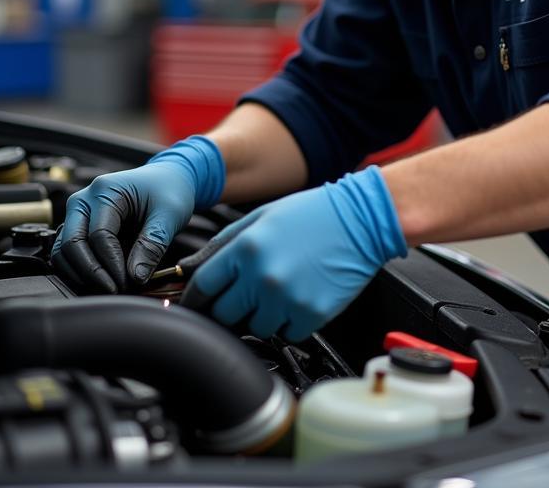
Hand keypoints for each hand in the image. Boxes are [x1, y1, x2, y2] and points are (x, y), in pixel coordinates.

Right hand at [51, 135, 224, 292]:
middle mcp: (83, 200)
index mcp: (105, 190)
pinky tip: (101, 282)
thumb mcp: (169, 214)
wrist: (167, 180)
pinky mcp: (78, 228)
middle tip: (114, 291)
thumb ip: (152, 244)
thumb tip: (136, 278)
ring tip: (108, 289)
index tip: (128, 283)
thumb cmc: (169, 191)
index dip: (112, 264)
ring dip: (81, 275)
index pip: (99, 235)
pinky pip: (68, 254)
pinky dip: (79, 271)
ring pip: (63, 252)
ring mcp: (77, 214)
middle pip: (71, 244)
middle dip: (91, 273)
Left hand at [180, 166, 406, 340]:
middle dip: (228, 308)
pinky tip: (300, 296)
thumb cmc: (312, 214)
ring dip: (262, 315)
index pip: (202, 286)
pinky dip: (290, 322)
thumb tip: (187, 269)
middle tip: (245, 295)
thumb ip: (221, 244)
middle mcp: (263, 276)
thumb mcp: (261, 217)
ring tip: (281, 289)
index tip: (196, 304)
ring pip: (255, 328)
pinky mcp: (310, 315)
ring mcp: (287, 299)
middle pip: (224, 314)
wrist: (361, 220)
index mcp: (246, 248)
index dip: (194, 299)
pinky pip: (287, 333)